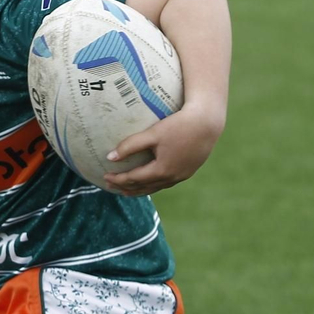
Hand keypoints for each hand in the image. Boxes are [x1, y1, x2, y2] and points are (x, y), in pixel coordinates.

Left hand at [101, 106, 223, 197]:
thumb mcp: (152, 134)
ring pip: (156, 187)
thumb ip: (130, 145)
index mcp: (161, 170)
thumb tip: (110, 157)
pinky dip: (154, 184)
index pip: (134, 179)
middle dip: (126, 188)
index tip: (105, 177)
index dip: (118, 179)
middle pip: (144, 188)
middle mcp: (172, 178)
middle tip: (111, 187)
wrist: (208, 123)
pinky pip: (166, 182)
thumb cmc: (179, 125)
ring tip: (127, 189)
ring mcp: (181, 176)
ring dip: (140, 189)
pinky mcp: (188, 171)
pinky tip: (150, 180)